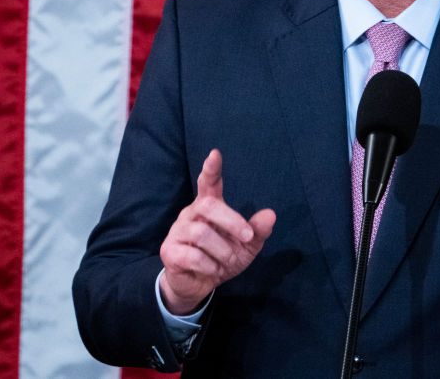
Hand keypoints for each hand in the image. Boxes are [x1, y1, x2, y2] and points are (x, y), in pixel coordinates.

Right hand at [158, 149, 275, 314]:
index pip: (208, 182)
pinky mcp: (169, 252)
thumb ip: (257, 231)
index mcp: (209, 207)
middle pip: (209, 206)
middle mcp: (191, 214)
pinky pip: (191, 256)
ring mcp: (177, 232)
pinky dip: (209, 266)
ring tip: (227, 261)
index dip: (211, 168)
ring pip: (201, 234)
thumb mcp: (246, 246)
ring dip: (222, 250)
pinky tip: (213, 270)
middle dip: (232, 221)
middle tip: (248, 237)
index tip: (215, 154)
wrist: (199, 285)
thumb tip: (270, 215)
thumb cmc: (222, 258)